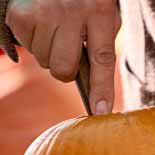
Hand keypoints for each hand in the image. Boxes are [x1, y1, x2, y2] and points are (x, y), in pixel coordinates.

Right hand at [5, 0, 120, 114]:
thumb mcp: (102, 14)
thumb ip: (100, 44)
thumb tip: (92, 86)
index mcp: (99, 11)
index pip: (102, 58)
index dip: (102, 88)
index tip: (100, 110)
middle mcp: (71, 12)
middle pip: (64, 68)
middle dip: (65, 71)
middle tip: (67, 53)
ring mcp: (43, 12)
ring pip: (43, 60)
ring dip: (48, 51)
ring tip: (55, 28)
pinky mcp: (20, 14)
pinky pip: (25, 47)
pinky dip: (32, 40)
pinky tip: (41, 22)